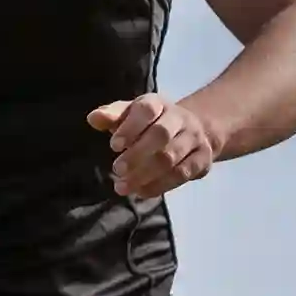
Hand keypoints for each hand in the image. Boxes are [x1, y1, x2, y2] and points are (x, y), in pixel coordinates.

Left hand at [87, 93, 217, 199]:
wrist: (190, 130)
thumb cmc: (148, 124)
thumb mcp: (129, 115)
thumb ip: (112, 116)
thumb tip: (93, 118)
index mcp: (158, 103)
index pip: (146, 110)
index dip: (130, 127)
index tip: (113, 145)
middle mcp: (180, 118)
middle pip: (161, 134)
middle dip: (137, 154)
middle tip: (117, 169)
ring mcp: (194, 138)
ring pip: (172, 157)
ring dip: (145, 174)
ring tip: (122, 187)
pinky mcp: (203, 159)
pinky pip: (182, 174)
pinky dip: (160, 185)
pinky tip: (141, 192)